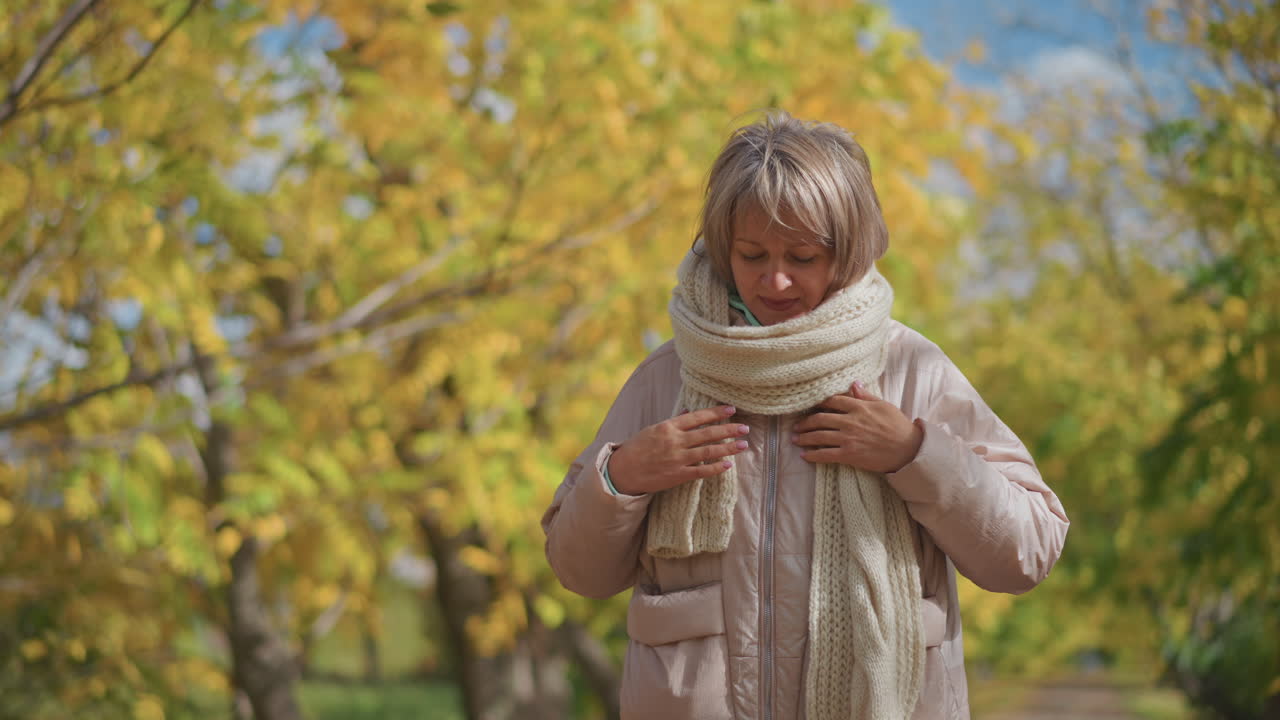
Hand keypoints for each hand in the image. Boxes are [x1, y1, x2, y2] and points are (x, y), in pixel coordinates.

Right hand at [608, 406, 749, 494]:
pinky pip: (701, 471)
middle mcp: (675, 441)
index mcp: (669, 427)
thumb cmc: (637, 448)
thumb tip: (689, 413)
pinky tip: (728, 465)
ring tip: (743, 445)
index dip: (716, 413)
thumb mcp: (653, 430)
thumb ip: (674, 423)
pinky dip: (715, 468)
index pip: (698, 417)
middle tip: (745, 428)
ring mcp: (677, 459)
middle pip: (708, 433)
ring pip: (708, 451)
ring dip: (728, 448)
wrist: (623, 471)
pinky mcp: (677, 475)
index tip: (732, 410)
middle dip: (729, 429)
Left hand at [792, 381, 922, 472]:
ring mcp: (848, 438)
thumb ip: (865, 396)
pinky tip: (804, 456)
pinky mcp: (849, 455)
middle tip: (796, 425)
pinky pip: (825, 455)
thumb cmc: (898, 426)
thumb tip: (853, 384)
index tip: (809, 407)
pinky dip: (812, 455)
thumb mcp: (883, 405)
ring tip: (795, 439)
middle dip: (805, 422)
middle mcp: (849, 421)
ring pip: (819, 436)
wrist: (908, 449)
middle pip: (820, 418)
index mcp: (858, 407)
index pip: (831, 401)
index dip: (817, 404)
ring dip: (804, 438)